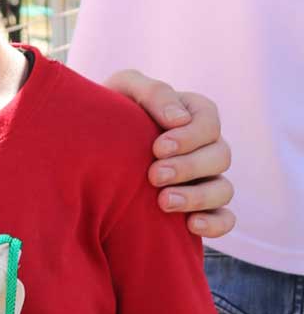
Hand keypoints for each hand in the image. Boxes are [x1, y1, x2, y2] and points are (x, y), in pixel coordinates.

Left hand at [106, 70, 234, 237]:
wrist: (89, 145)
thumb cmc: (112, 111)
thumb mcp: (126, 89)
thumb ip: (154, 93)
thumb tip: (180, 119)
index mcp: (194, 114)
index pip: (210, 124)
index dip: (190, 137)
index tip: (158, 147)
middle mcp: (205, 147)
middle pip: (220, 157)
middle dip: (188, 168)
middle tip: (154, 176)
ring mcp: (205, 179)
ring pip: (224, 190)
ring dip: (197, 197)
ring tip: (163, 202)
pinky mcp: (199, 208)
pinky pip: (224, 219)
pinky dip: (215, 224)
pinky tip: (190, 224)